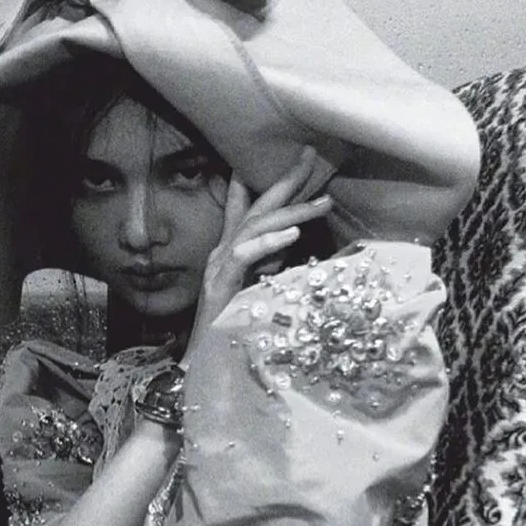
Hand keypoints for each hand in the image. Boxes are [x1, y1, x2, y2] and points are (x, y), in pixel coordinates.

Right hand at [183, 146, 332, 366]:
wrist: (204, 369)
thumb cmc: (233, 337)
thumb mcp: (258, 293)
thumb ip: (269, 269)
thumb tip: (291, 247)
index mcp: (230, 256)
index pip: (244, 210)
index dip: (263, 181)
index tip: (289, 159)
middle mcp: (221, 256)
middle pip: (255, 209)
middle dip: (284, 181)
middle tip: (312, 156)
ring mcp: (218, 269)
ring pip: (253, 228)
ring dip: (290, 212)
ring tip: (322, 202)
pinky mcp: (220, 287)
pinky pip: (243, 256)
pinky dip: (268, 244)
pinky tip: (292, 235)